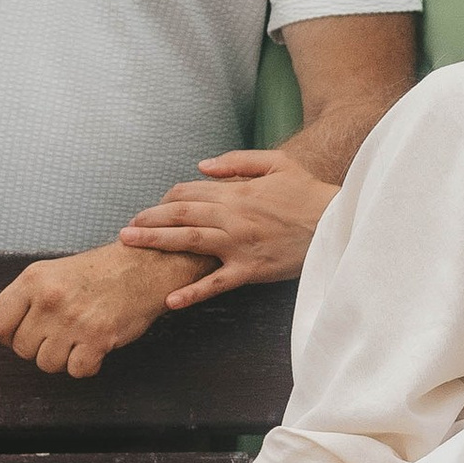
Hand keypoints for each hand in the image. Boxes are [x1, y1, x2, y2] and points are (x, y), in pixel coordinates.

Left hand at [0, 242, 190, 377]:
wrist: (142, 267)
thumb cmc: (96, 273)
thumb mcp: (48, 275)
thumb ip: (14, 302)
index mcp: (34, 281)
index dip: (6, 334)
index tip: (22, 329)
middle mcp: (51, 300)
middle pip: (22, 348)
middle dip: (38, 345)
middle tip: (58, 330)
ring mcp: (74, 321)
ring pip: (46, 363)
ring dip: (61, 357)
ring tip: (75, 338)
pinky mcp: (98, 339)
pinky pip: (76, 371)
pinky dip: (84, 365)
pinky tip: (92, 348)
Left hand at [118, 150, 337, 300]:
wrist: (336, 224)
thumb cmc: (308, 194)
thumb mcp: (276, 163)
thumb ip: (237, 162)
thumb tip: (201, 165)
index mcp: (236, 192)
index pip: (189, 192)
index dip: (167, 199)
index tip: (155, 208)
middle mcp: (232, 217)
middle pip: (180, 215)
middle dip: (149, 220)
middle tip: (127, 230)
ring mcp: (239, 245)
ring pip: (189, 242)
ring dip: (156, 243)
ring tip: (131, 246)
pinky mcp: (250, 270)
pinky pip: (216, 284)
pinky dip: (192, 293)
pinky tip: (171, 301)